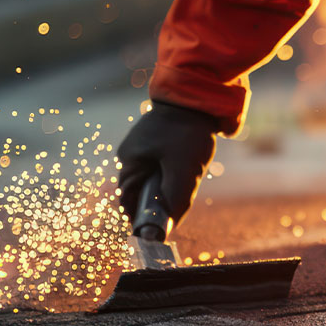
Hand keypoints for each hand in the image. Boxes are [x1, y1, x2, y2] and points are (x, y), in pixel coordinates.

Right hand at [116, 101, 217, 226]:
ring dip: (168, 185)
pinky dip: (173, 171)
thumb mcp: (183, 171)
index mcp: (128, 161)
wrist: (198, 96)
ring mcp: (142, 146)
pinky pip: (161, 165)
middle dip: (158, 200)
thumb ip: (174, 201)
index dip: (142, 217)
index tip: (158, 227)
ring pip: (153, 179)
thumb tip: (165, 229)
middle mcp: (129, 154)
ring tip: (187, 174)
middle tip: (179, 200)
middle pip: (141, 191)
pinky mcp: (156, 140)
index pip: (128, 200)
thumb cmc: (186, 133)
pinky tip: (189, 162)